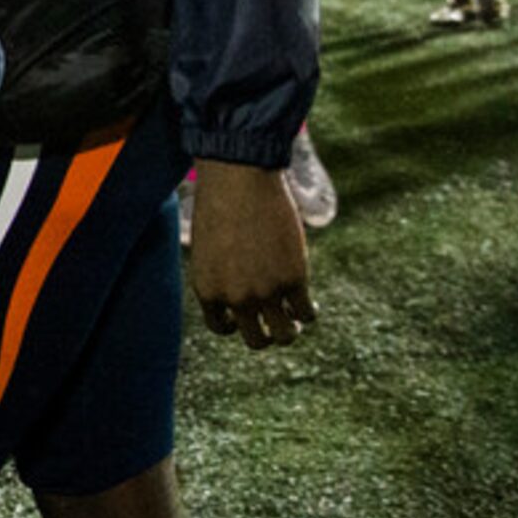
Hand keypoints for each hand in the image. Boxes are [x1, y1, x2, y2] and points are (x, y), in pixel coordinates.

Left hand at [187, 159, 316, 349]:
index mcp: (207, 289)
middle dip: (266, 335)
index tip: (246, 316)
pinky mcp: (294, 279)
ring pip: (285, 334)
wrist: (238, 178)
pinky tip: (310, 303)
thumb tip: (242, 291)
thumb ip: (222, 272)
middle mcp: (234, 297)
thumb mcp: (210, 245)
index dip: (236, 324)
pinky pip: (306, 312)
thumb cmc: (220, 201)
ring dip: (291, 330)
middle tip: (277, 321)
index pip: (221, 327)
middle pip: (255, 340)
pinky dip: (309, 312)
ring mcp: (265, 292)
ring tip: (296, 319)